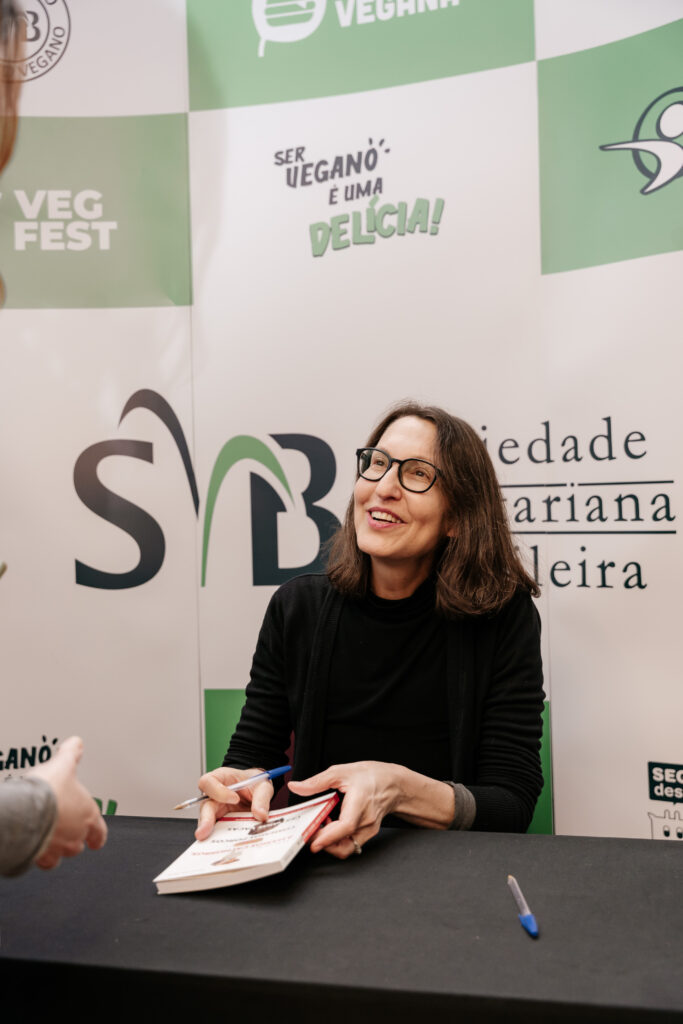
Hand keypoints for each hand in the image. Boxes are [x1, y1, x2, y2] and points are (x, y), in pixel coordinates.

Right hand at [31, 736, 107, 869]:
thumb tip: (76, 744)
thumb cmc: (49, 792)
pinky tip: (34, 847)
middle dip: (72, 837)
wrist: (26, 810)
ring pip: (61, 855)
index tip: (97, 839)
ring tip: (48, 836)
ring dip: (57, 848)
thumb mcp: (63, 765)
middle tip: (63, 826)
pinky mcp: (39, 855)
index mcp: (87, 815)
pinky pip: (42, 861)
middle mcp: (75, 835)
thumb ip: (71, 754)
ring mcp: (58, 848)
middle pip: (78, 843)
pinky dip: (40, 855)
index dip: (97, 835)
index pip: (99, 831)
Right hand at [194, 767, 273, 840]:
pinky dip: (220, 838)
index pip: (209, 782)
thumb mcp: (263, 786)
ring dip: (209, 832)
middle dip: (205, 820)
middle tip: (204, 833)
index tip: (234, 799)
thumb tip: (261, 815)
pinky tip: (223, 846)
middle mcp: (214, 795)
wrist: (257, 790)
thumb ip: (262, 798)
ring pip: (207, 821)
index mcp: (221, 778)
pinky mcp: (220, 822)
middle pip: (204, 806)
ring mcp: (216, 810)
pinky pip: (217, 831)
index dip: (218, 791)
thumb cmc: (255, 783)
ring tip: (211, 844)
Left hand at [288, 761, 401, 859]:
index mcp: (360, 803)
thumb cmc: (371, 776)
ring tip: (322, 824)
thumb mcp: (341, 772)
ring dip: (330, 842)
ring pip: (347, 848)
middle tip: (309, 831)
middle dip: (323, 843)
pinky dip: (338, 839)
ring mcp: (369, 830)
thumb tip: (296, 787)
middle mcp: (367, 821)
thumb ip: (316, 782)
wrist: (393, 784)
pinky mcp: (368, 834)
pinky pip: (351, 844)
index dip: (328, 837)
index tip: (312, 840)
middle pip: (344, 845)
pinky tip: (332, 824)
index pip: (346, 826)